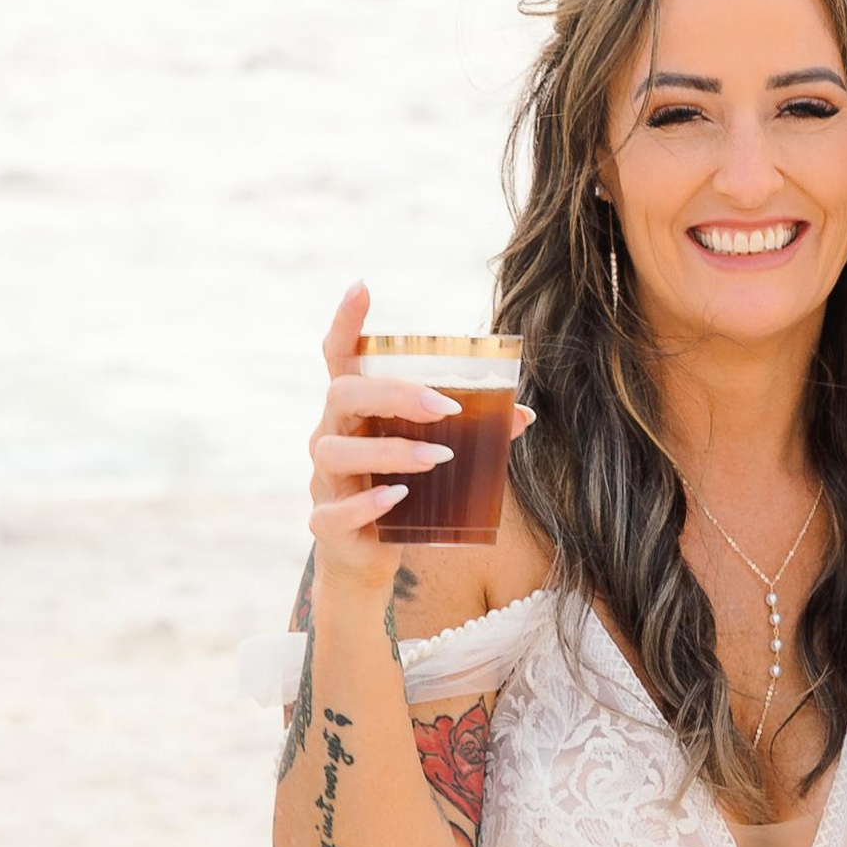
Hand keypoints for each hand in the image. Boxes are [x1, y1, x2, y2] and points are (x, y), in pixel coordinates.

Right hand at [306, 280, 459, 581]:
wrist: (365, 560)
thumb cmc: (400, 495)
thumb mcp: (432, 460)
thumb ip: (471, 434)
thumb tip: (523, 413)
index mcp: (353, 413)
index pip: (338, 357)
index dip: (346, 322)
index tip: (361, 286)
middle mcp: (330, 436)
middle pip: (341, 396)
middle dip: (394, 395)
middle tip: (445, 407)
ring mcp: (323, 480)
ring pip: (335, 451)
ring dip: (390, 450)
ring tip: (437, 457)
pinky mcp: (326, 523)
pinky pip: (334, 511)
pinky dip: (367, 503)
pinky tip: (399, 497)